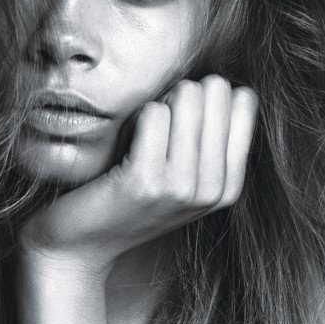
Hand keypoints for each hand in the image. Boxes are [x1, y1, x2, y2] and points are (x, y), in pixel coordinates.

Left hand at [17, 75, 258, 277]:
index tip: (180, 122)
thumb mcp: (182, 176)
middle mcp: (212, 190)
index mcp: (229, 186)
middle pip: (215, 92)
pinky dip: (136, 116)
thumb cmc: (126, 196)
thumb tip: (220, 80)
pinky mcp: (146, 180)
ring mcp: (181, 187)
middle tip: (155, 127)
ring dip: (158, 104)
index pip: (243, 101)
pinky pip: (153, 113)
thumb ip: (208, 138)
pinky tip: (125, 146)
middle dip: (182, 94)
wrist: (81, 243)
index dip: (206, 96)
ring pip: (186, 97)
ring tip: (140, 138)